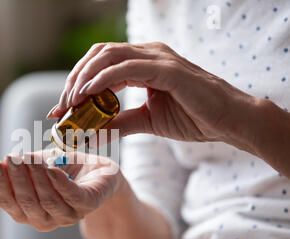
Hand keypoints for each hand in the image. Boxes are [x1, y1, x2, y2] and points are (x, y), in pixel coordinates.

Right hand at [0, 150, 121, 231]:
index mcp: (30, 213)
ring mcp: (69, 214)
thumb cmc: (62, 170)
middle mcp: (47, 219)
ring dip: (36, 179)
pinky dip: (59, 183)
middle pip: (27, 204)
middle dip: (18, 180)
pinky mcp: (88, 204)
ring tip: (29, 158)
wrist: (98, 171)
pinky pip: (71, 197)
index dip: (1, 186)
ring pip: (48, 201)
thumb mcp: (32, 172)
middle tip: (13, 158)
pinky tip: (51, 168)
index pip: (10, 204)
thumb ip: (11, 180)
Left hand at [47, 42, 260, 149]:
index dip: (76, 84)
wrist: (228, 122)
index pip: (99, 64)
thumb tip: (91, 134)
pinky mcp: (167, 69)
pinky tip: (88, 95)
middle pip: (97, 56)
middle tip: (61, 107)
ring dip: (83, 79)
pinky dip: (103, 79)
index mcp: (142, 63)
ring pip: (108, 57)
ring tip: (70, 103)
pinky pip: (126, 68)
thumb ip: (118, 123)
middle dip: (74, 80)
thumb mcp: (146, 121)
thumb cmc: (192, 118)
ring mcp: (157, 58)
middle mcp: (147, 54)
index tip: (61, 110)